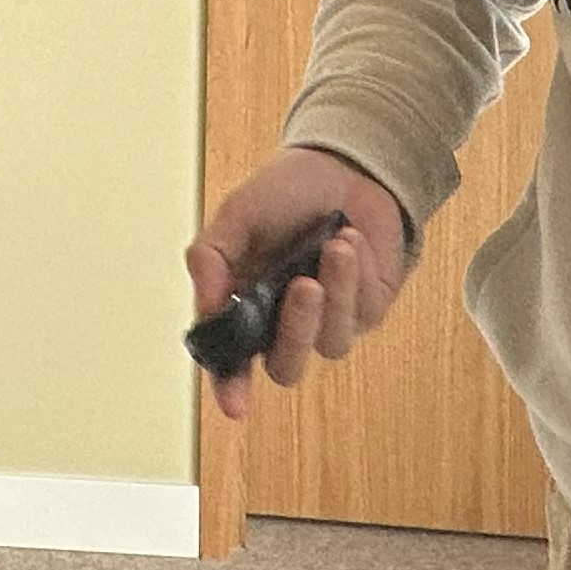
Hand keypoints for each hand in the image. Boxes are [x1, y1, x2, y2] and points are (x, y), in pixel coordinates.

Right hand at [188, 146, 412, 421]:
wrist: (344, 164)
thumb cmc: (284, 192)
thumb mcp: (238, 214)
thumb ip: (213, 256)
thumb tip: (204, 300)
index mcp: (243, 306)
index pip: (231, 361)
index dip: (230, 386)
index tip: (235, 405)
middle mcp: (283, 322)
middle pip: (286, 365)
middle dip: (295, 331)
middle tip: (304, 285)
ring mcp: (327, 320)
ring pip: (330, 342)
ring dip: (336, 290)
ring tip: (336, 243)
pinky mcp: (366, 310)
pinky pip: (362, 312)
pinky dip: (357, 272)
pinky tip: (351, 240)